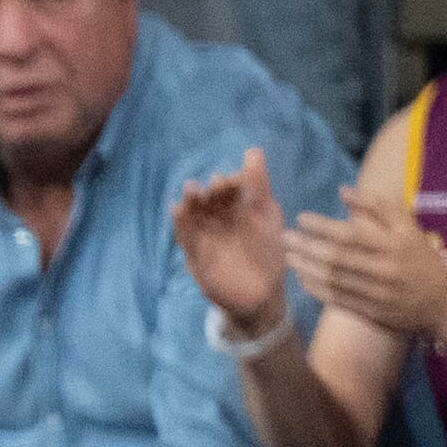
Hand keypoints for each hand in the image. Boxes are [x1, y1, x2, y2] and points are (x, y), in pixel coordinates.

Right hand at [165, 143, 293, 328]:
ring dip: (191, 201)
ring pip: (194, 214)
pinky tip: (177, 209)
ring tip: (191, 188)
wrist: (262, 295)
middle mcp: (218, 220)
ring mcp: (206, 236)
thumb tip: (253, 150)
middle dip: (211, 191)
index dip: (230, 183)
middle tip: (216, 184)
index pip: (229, 189)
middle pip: (209, 199)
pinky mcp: (195, 254)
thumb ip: (259, 186)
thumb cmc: (269, 255)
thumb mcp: (267, 217)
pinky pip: (185, 236)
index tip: (236, 180)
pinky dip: (181, 223)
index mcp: (237, 210)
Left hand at [283, 181, 446, 347]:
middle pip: (336, 257)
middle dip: (306, 246)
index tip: (301, 218)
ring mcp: (377, 293)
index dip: (322, 226)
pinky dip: (316, 288)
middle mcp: (385, 269)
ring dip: (306, 268)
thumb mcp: (408, 228)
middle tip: (285, 238)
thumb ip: (377, 206)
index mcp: (394, 244)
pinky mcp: (372, 312)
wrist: (444, 302)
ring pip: (333, 280)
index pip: (351, 233)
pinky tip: (302, 278)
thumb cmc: (421, 258)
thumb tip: (343, 190)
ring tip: (289, 257)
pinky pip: (337, 299)